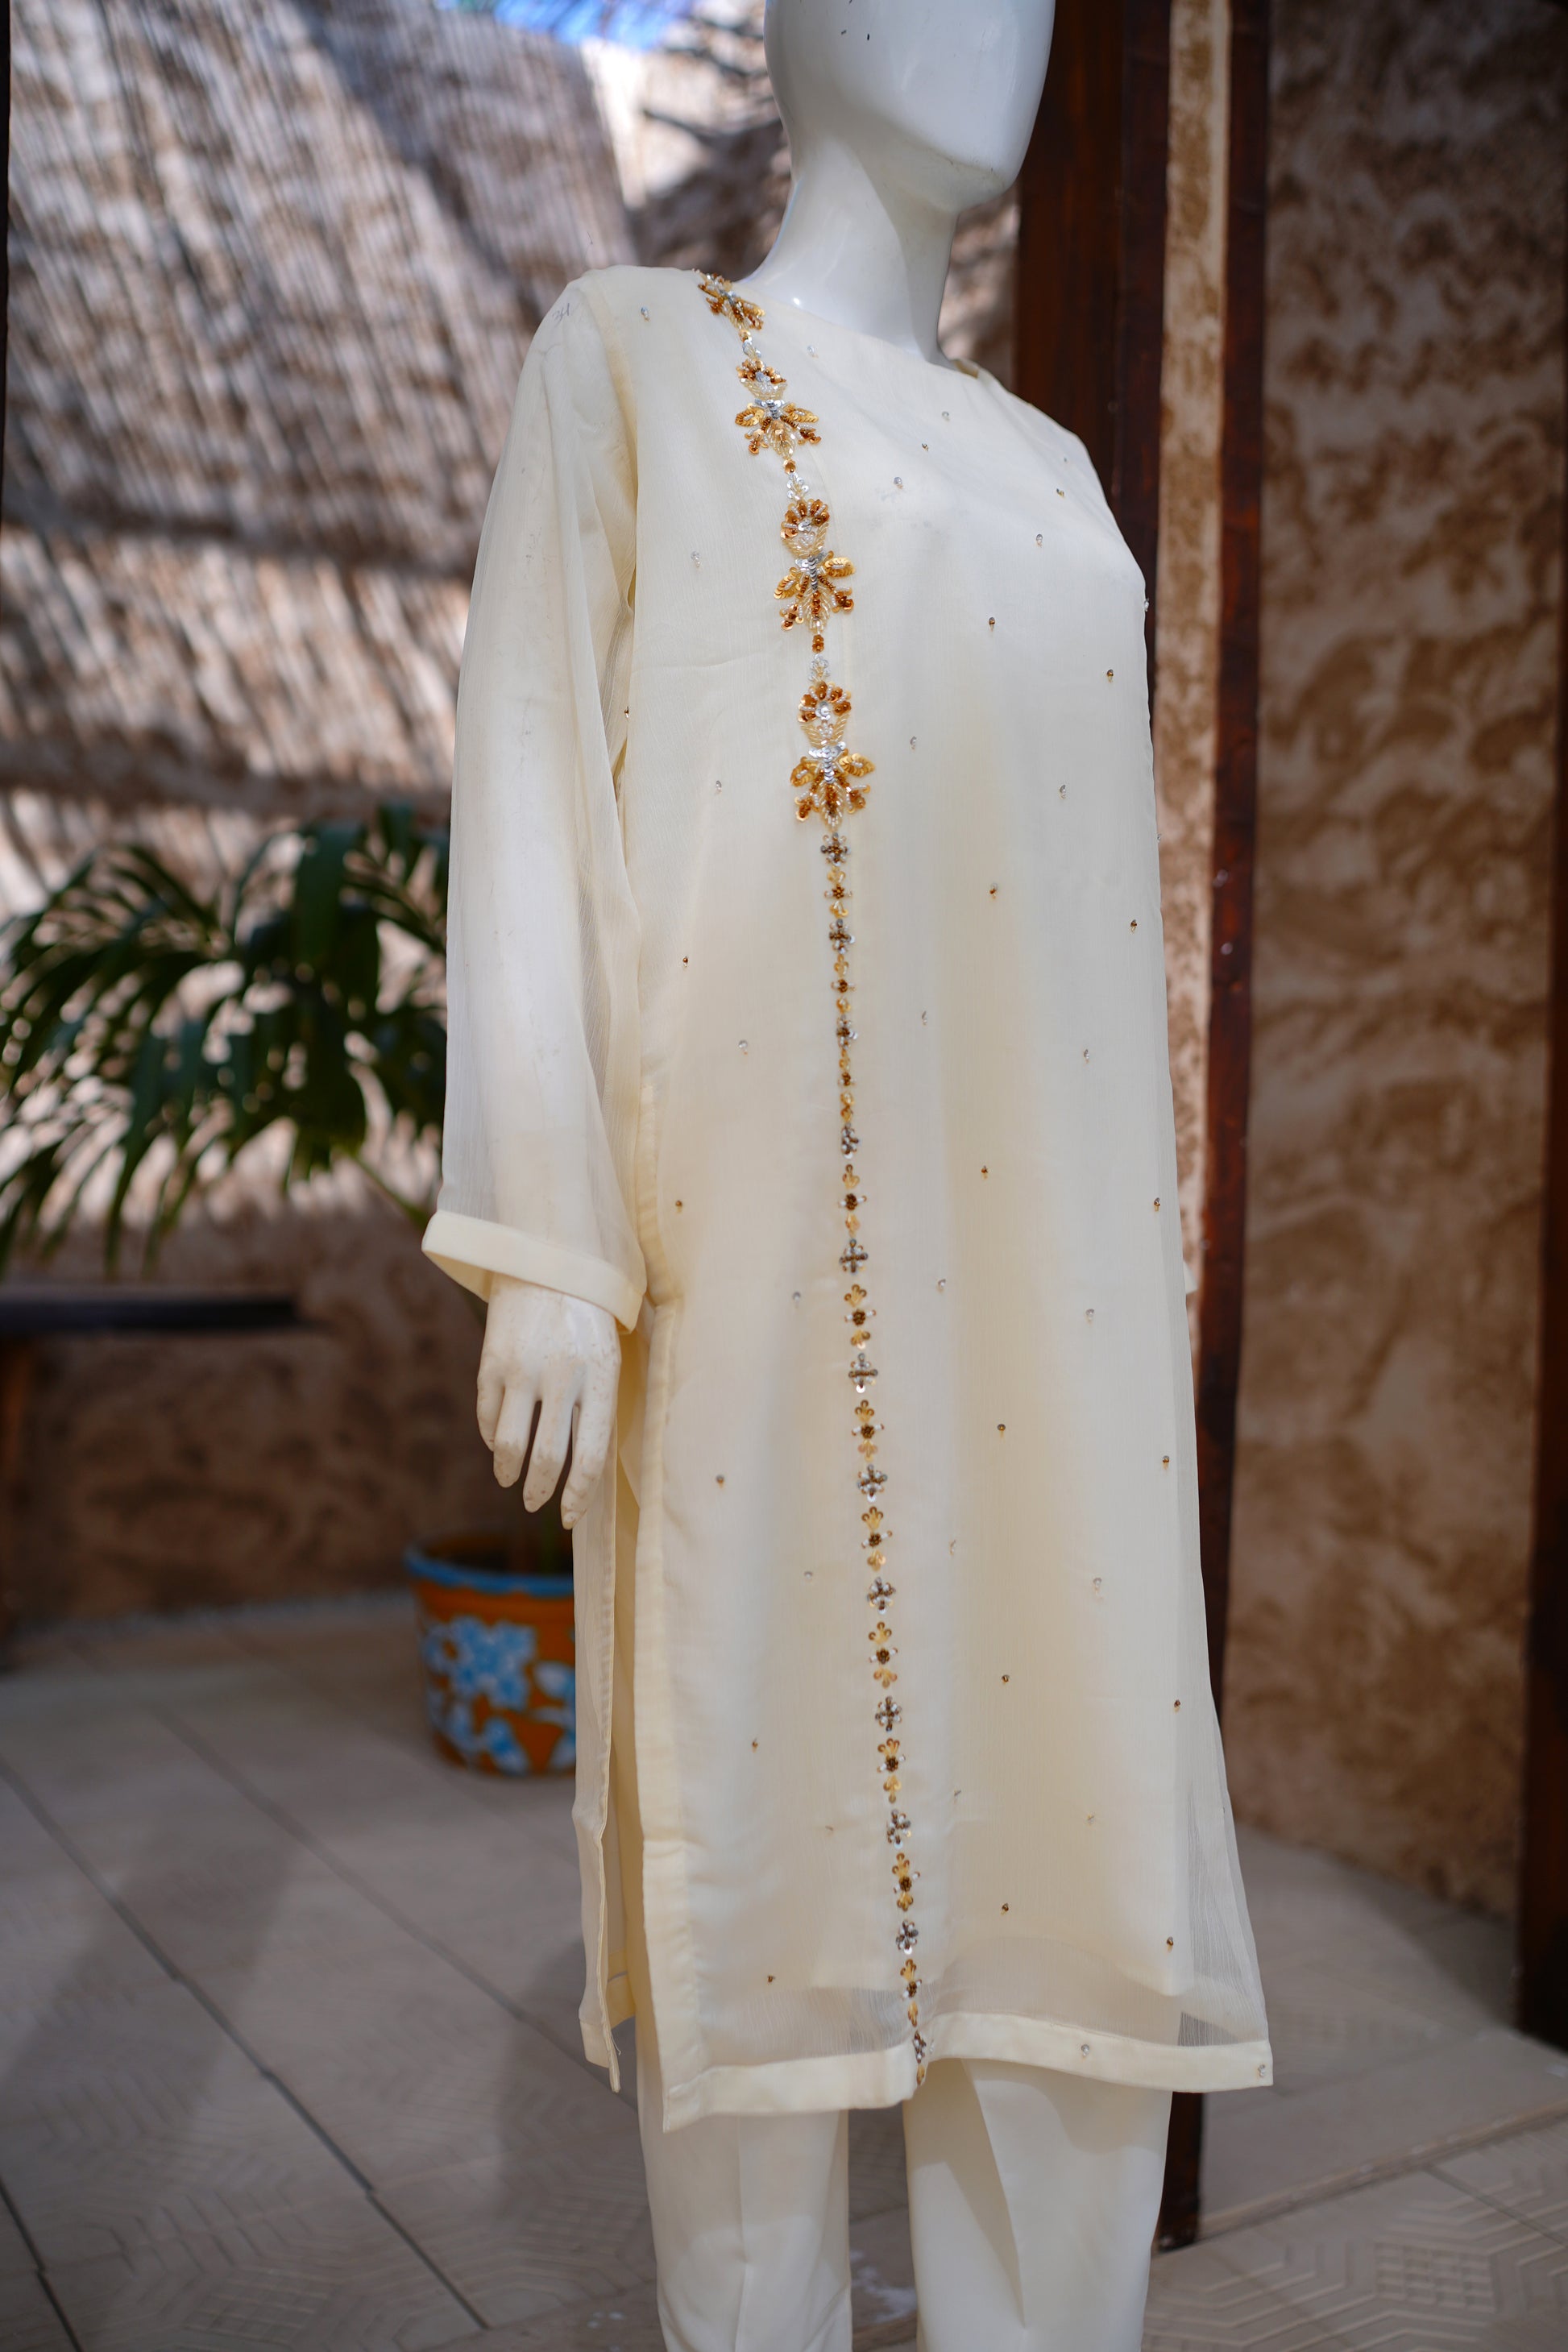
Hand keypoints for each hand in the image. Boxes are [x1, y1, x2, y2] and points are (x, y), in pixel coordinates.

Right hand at [476, 1276, 619, 1526]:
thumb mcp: (609, 1356)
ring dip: (509, 1472)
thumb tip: (582, 1471)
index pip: (589, 1456)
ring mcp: (523, 1368)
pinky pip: (488, 1416)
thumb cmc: (589, 1317)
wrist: (549, 1260)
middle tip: (535, 1502)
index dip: (577, 1496)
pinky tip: (499, 1444)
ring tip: (511, 1480)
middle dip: (539, 1490)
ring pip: (510, 1445)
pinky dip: (492, 1438)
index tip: (568, 1516)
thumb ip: (599, 1406)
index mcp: (601, 1377)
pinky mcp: (492, 1361)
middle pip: (547, 1458)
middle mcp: (562, 1375)